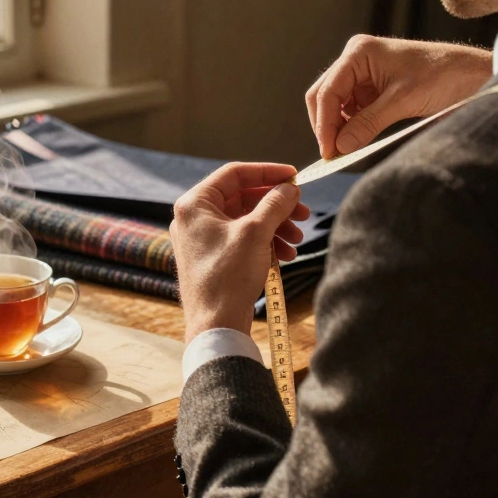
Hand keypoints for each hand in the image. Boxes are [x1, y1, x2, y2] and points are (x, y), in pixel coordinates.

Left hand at [171, 163, 309, 343]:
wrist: (215, 325)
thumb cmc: (228, 276)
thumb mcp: (256, 233)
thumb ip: (275, 204)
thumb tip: (289, 189)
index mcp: (195, 204)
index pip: (234, 174)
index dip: (267, 172)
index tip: (294, 177)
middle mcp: (194, 218)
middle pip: (243, 197)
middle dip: (276, 206)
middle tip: (304, 214)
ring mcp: (202, 239)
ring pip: (246, 220)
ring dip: (275, 226)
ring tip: (297, 240)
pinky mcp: (213, 257)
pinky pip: (242, 239)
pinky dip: (265, 242)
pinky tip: (285, 255)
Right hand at [306, 35, 492, 157]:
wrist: (472, 75)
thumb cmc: (443, 76)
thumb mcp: (402, 101)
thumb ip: (367, 123)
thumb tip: (339, 147)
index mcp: (359, 52)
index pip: (327, 91)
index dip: (324, 123)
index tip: (328, 150)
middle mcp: (356, 60)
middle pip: (324, 96)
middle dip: (326, 125)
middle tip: (331, 154)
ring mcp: (363, 74)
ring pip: (335, 105)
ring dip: (337, 128)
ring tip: (344, 151)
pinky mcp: (372, 89)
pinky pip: (351, 110)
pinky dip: (350, 127)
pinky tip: (354, 142)